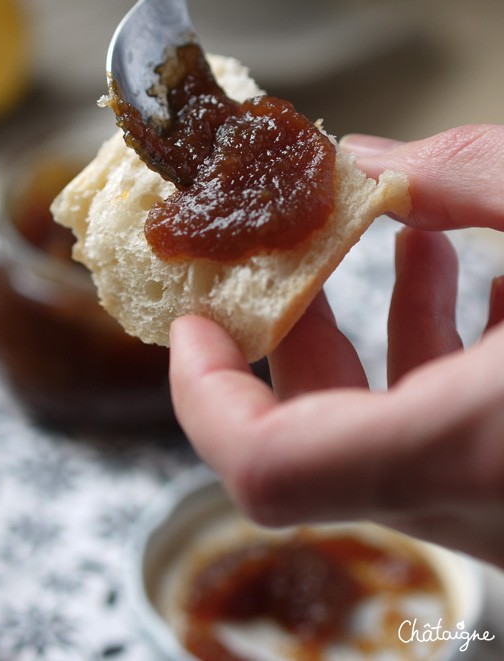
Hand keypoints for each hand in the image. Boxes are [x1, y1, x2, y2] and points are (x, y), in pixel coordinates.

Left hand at [170, 124, 503, 566]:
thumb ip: (470, 178)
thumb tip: (372, 159)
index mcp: (462, 446)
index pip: (266, 466)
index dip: (202, 394)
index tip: (190, 318)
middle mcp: (470, 501)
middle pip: (316, 436)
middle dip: (298, 328)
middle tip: (304, 248)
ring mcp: (495, 504)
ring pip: (389, 431)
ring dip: (384, 328)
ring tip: (416, 240)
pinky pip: (448, 434)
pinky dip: (445, 357)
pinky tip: (484, 283)